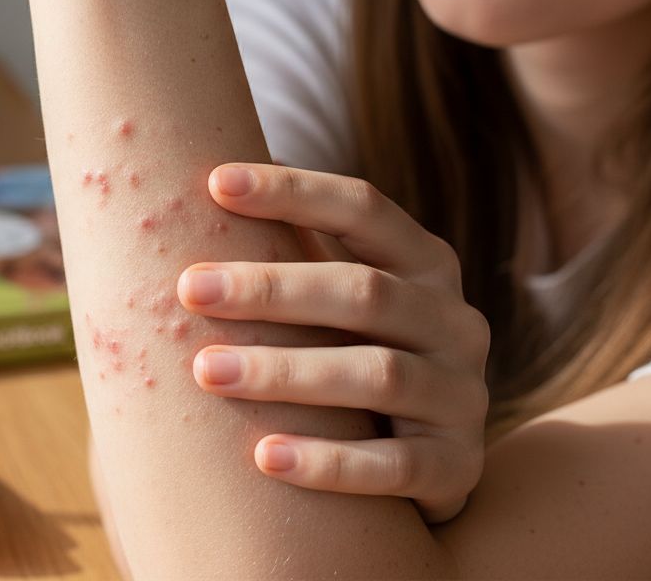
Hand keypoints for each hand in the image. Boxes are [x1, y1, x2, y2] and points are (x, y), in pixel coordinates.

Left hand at [179, 163, 489, 522]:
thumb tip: (203, 181)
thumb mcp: (337, 298)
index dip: (294, 192)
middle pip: (364, 292)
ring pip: (379, 376)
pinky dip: (330, 462)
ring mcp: (462, 396)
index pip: (365, 208)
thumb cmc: (352, 354)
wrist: (429, 463)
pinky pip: (395, 467)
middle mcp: (454, 322)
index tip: (215, 183)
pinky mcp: (456, 469)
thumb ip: (293, 247)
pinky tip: (264, 457)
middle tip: (188, 289)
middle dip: (271, 288)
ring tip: (206, 371)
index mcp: (424, 264)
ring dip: (286, 372)